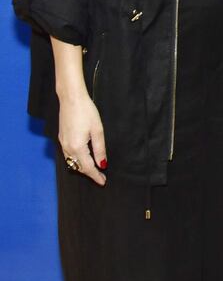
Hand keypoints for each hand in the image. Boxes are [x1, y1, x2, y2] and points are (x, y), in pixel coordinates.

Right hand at [51, 38, 106, 184]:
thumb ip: (100, 148)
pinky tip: (84, 157)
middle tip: (101, 176)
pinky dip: (76, 159)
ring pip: (72, 161)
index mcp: (77, 147)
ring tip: (94, 169)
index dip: (96, 176)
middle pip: (78, 166)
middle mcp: (67, 148)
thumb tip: (102, 164)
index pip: (88, 167)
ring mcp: (62, 143)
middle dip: (89, 173)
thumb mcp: (97, 130)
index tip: (103, 182)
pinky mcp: (61, 138)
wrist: (71, 98)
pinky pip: (68, 154)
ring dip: (82, 167)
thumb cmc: (87, 111)